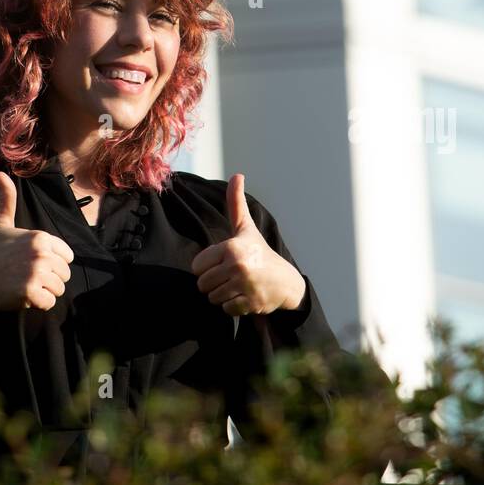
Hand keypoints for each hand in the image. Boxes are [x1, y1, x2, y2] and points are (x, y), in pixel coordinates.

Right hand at [0, 171, 74, 332]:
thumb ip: (6, 199)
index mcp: (40, 236)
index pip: (67, 257)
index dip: (52, 263)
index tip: (31, 264)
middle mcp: (41, 252)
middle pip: (64, 274)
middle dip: (49, 280)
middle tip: (26, 277)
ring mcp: (36, 272)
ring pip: (59, 290)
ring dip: (44, 293)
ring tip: (24, 286)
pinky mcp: (30, 292)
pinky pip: (49, 304)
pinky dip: (38, 305)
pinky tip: (22, 297)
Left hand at [191, 173, 304, 317]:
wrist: (286, 281)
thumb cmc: (259, 252)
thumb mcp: (246, 228)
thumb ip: (235, 203)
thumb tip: (237, 174)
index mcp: (231, 247)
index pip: (197, 266)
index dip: (206, 267)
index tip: (221, 263)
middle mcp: (238, 266)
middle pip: (202, 284)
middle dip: (212, 283)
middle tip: (228, 277)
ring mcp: (245, 286)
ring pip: (212, 298)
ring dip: (221, 295)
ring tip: (236, 286)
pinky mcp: (250, 304)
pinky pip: (226, 310)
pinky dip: (232, 307)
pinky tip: (243, 297)